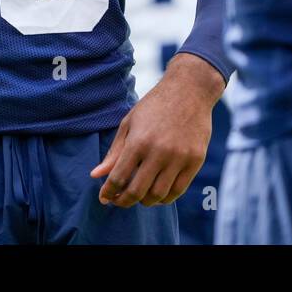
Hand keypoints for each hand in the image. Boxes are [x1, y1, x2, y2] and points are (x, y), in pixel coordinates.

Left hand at [91, 53, 224, 207]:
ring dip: (144, 201)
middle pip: (137, 191)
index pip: (118, 177)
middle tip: (118, 201)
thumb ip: (114, 152)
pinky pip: (178, 190)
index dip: (108, 192)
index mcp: (138, 141)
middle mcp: (159, 152)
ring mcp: (179, 158)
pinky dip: (165, 198)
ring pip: (158, 195)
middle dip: (123, 201)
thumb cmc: (155, 105)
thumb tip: (96, 175)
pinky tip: (157, 194)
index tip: (104, 197)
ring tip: (138, 196)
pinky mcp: (195, 161)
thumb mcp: (129, 123)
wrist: (190, 90)